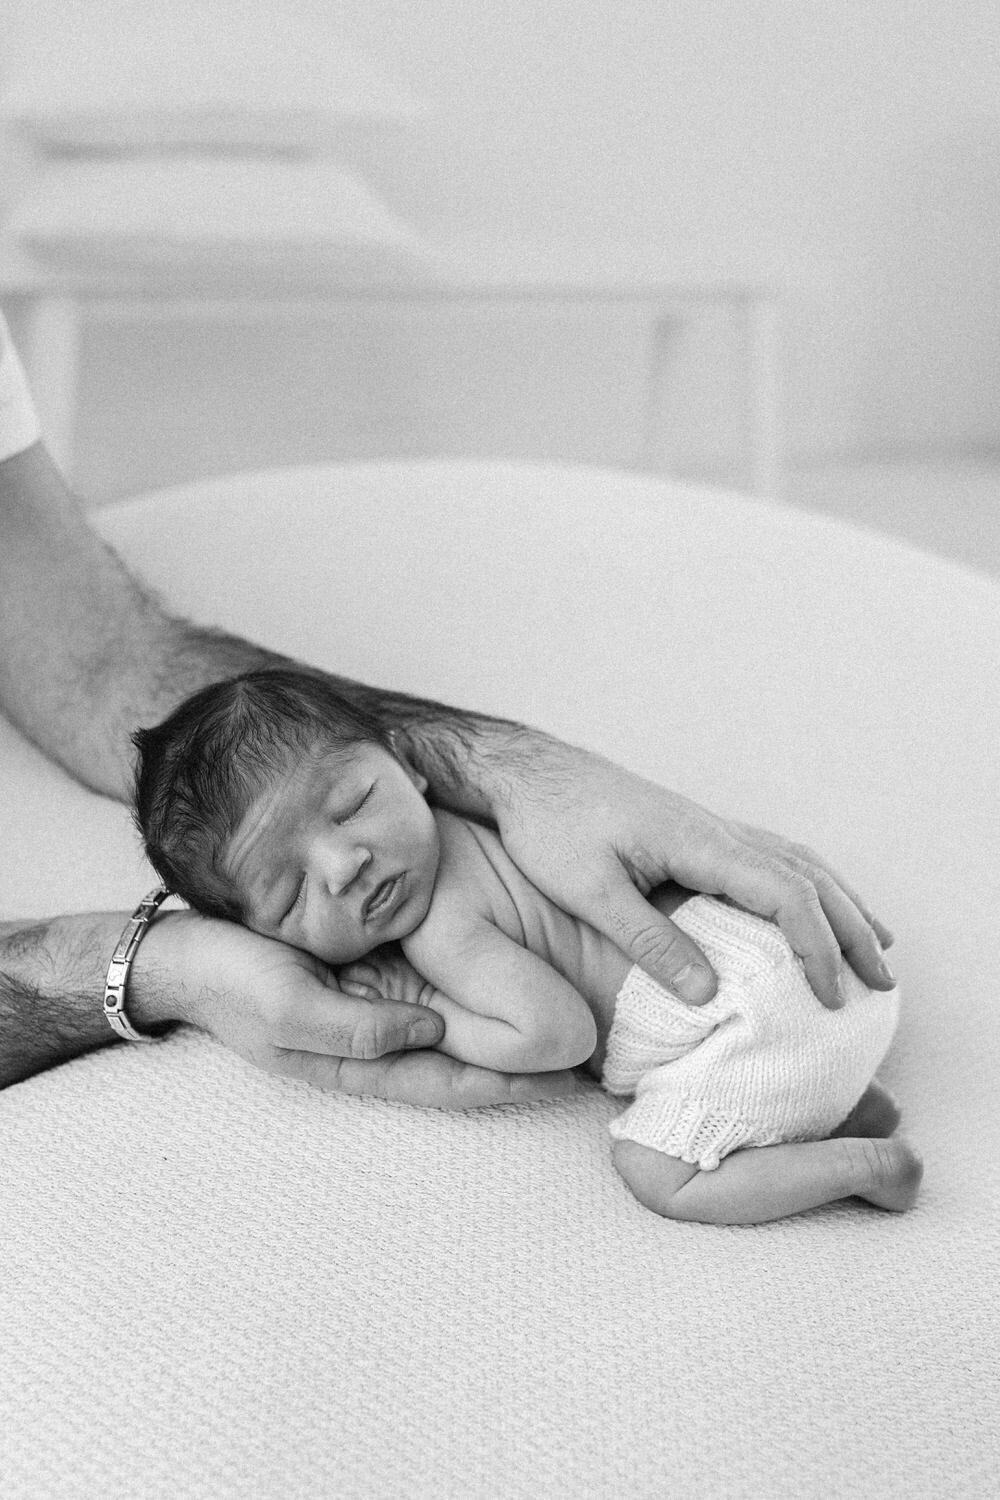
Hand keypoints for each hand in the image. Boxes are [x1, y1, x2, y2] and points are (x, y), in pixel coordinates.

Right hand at [131, 909, 576, 1107]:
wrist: (188, 954)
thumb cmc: (235, 982)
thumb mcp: (291, 1008)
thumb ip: (358, 1027)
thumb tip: (429, 1033)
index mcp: (357, 1062)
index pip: (448, 1082)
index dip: (506, 1082)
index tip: (564, 1076)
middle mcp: (373, 1045)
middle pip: (460, 1066)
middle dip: (518, 1069)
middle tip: (585, 1058)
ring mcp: (369, 1016)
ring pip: (450, 1037)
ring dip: (500, 1039)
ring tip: (559, 1030)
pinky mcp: (364, 984)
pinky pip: (428, 1001)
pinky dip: (467, 1003)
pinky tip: (497, 990)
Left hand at [493, 739, 894, 1009]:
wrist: (526, 773)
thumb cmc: (548, 826)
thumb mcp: (589, 890)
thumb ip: (648, 940)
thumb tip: (708, 994)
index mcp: (697, 841)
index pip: (784, 893)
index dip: (816, 947)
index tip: (830, 997)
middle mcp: (715, 829)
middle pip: (808, 876)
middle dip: (852, 930)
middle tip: (884, 982)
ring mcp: (709, 826)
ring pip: (797, 862)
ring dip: (841, 904)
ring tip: (875, 945)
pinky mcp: (695, 831)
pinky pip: (772, 856)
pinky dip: (808, 884)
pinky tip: (813, 904)